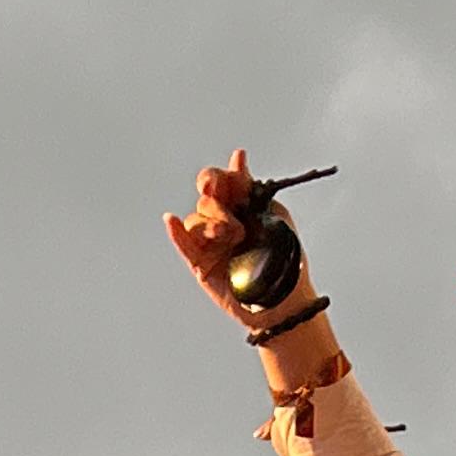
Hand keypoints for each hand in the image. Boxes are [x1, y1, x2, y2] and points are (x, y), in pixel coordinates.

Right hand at [164, 154, 288, 322]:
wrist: (284, 297)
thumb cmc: (284, 257)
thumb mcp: (274, 216)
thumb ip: (252, 189)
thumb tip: (237, 158)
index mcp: (240, 204)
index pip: (221, 181)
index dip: (218, 177)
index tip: (225, 178)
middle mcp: (222, 219)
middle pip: (206, 199)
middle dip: (217, 205)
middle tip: (234, 223)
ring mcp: (209, 241)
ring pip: (195, 220)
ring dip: (210, 223)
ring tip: (229, 236)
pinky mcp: (200, 263)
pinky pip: (184, 244)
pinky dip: (176, 232)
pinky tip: (171, 220)